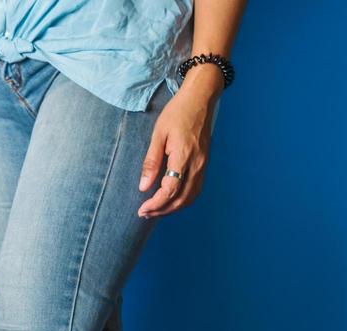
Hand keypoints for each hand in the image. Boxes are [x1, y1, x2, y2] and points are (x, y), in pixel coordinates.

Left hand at [138, 68, 221, 217]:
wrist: (200, 99)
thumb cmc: (177, 113)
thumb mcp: (158, 134)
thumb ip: (151, 162)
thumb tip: (143, 187)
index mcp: (184, 156)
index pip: (170, 190)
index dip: (156, 204)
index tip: (141, 209)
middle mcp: (197, 164)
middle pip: (181, 199)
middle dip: (162, 210)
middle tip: (144, 214)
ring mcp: (203, 165)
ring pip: (190, 197)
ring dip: (173, 208)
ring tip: (155, 210)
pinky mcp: (204, 164)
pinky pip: (195, 190)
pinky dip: (183, 200)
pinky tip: (170, 200)